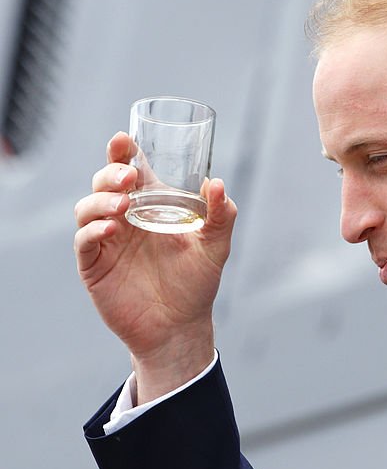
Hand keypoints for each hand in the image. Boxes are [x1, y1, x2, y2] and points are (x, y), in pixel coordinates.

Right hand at [73, 132, 237, 401]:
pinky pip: (84, 240)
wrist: (180, 328)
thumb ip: (220, 217)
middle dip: (111, 173)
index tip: (124, 140)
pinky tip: (111, 228)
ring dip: (102, 200)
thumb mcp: (215, 248)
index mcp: (149, 208)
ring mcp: (106, 241)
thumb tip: (217, 184)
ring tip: (124, 206)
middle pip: (104, 183)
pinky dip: (93, 230)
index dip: (121, 152)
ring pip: (87, 208)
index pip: (129, 171)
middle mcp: (124, 220)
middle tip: (129, 176)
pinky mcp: (94, 265)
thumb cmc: (196, 285)